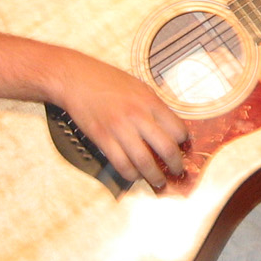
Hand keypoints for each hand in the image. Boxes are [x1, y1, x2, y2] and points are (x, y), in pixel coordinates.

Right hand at [49, 50, 188, 189]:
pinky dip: (131, 174)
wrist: (77, 79)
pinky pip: (121, 164)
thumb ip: (154, 106)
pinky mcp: (103, 139)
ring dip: (154, 176)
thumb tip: (169, 127)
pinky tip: (135, 175)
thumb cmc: (108, 80)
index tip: (183, 147)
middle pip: (166, 148)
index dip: (183, 142)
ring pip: (144, 162)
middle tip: (178, 171)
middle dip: (176, 164)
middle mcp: (138, 116)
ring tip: (158, 181)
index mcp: (150, 102)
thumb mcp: (139, 87)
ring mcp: (120, 129)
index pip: (177, 129)